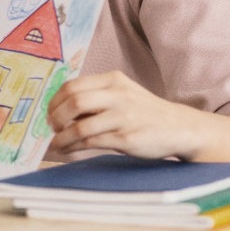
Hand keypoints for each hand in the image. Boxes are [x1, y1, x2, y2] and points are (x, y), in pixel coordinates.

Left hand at [46, 71, 200, 159]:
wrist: (180, 128)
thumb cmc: (144, 112)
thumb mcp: (122, 94)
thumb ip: (95, 97)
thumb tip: (58, 109)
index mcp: (113, 80)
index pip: (72, 86)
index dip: (55, 101)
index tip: (49, 113)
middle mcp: (118, 95)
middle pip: (73, 102)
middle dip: (55, 117)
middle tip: (51, 128)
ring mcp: (123, 117)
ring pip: (80, 126)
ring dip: (62, 137)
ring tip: (56, 143)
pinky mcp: (127, 138)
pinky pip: (91, 142)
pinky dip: (74, 147)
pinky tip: (68, 150)